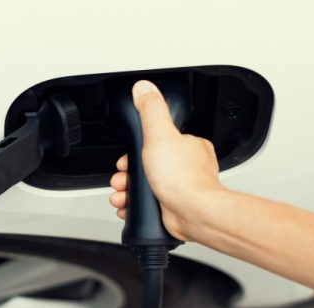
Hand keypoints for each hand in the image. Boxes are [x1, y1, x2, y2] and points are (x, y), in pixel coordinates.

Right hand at [109, 80, 223, 240]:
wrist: (192, 213)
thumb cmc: (182, 178)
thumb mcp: (159, 134)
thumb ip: (151, 109)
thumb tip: (143, 88)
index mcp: (189, 146)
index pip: (157, 141)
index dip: (135, 150)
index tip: (125, 158)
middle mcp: (188, 167)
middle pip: (148, 165)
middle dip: (127, 174)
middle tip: (121, 178)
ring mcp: (181, 189)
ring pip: (146, 186)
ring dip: (127, 191)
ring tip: (121, 195)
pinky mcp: (174, 208)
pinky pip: (149, 206)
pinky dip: (134, 207)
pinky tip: (128, 207)